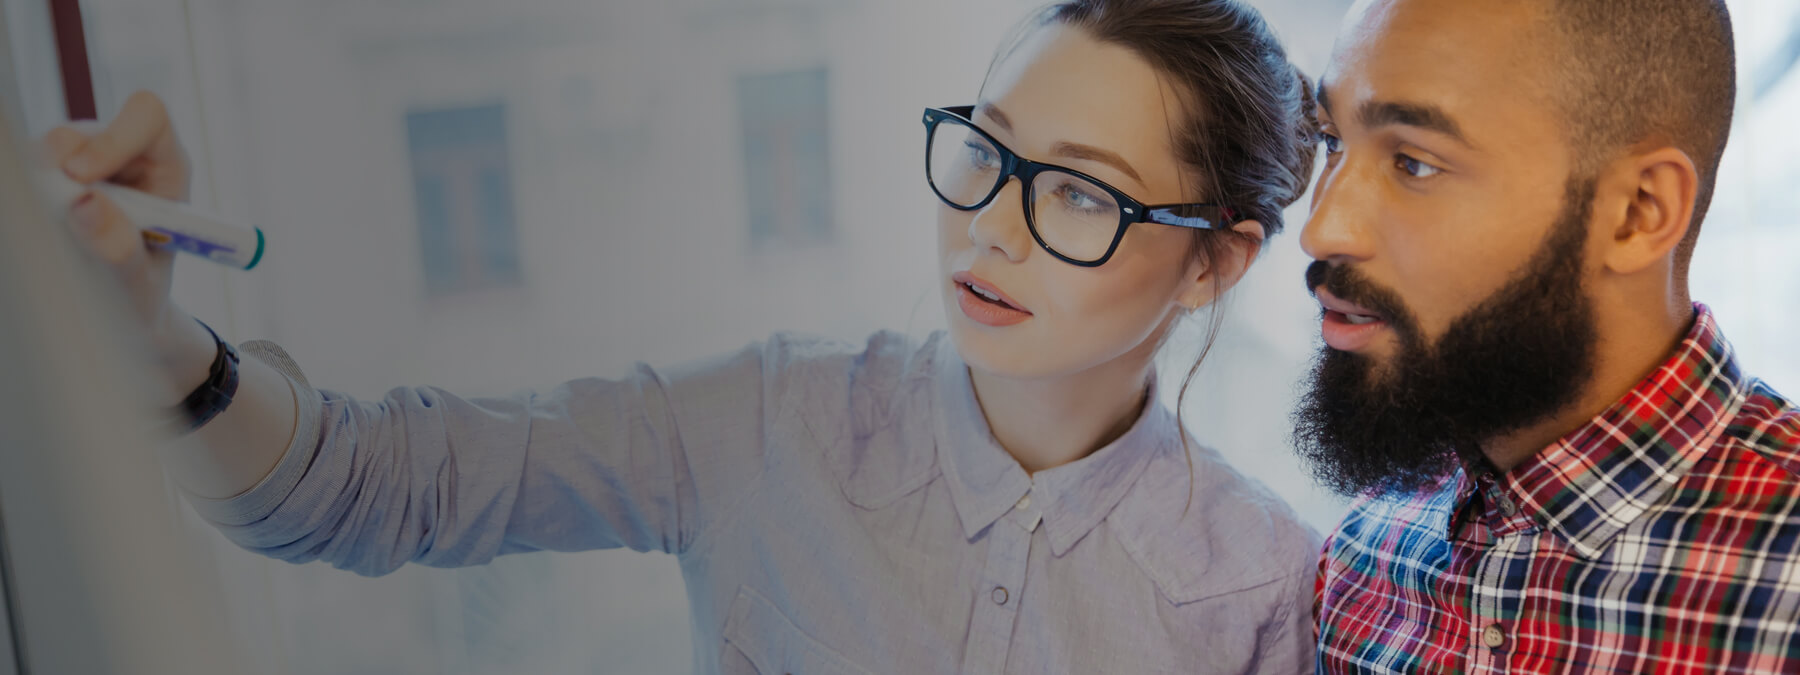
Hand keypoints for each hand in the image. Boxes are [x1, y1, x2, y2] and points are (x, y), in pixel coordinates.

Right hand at [38, 90, 195, 351]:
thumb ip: (121, 248)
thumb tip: (86, 203)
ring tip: (51, 232)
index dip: (113, 137)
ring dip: (37, 187)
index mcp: (164, 166)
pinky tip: (34, 227)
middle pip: (80, 132)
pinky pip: (23, 173)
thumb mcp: (139, 281)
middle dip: (58, 166)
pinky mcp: (46, 179)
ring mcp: (80, 164)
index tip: (82, 176)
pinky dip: (22, 197)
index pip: (147, 117)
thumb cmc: (141, 289)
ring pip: (43, 151)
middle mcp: (122, 155)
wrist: (120, 306)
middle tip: (49, 206)